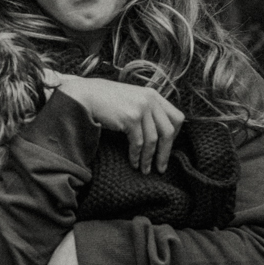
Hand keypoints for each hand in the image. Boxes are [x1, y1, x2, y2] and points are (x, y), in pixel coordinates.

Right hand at [42, 71, 183, 173]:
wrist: (86, 95)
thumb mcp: (132, 100)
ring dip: (149, 158)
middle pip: (169, 131)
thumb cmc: (107, 101)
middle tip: (161, 167)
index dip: (175, 135)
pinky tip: (133, 162)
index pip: (177, 117)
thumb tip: (159, 134)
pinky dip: (136, 155)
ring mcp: (141, 108)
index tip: (166, 147)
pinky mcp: (130, 117)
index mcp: (154, 95)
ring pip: (153, 140)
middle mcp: (150, 100)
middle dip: (165, 152)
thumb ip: (147, 110)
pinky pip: (138, 143)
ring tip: (144, 169)